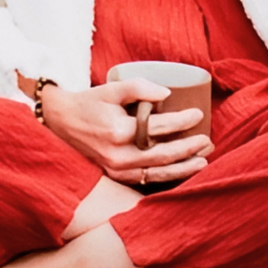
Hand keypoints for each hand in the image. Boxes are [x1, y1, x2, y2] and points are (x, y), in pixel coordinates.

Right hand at [40, 77, 212, 184]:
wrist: (60, 123)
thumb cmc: (88, 103)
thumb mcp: (111, 88)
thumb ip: (139, 87)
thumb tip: (167, 94)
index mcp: (118, 131)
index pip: (159, 127)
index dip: (182, 121)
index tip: (198, 114)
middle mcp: (118, 155)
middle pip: (163, 155)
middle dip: (189, 149)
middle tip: (207, 141)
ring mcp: (116, 170)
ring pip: (157, 173)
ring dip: (183, 168)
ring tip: (202, 161)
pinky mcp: (115, 177)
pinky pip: (146, 180)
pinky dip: (166, 177)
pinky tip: (180, 172)